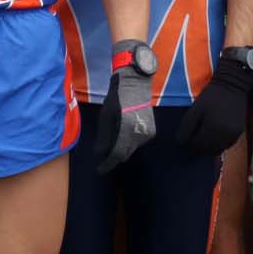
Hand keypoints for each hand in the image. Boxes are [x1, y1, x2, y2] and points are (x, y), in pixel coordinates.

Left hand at [95, 38, 155, 172]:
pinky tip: (123, 132)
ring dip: (121, 147)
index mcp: (127, 129)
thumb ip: (104, 137)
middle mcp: (140, 134)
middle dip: (113, 156)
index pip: (117, 154)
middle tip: (103, 157)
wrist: (136, 83)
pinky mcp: (152, 131)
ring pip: (131, 148)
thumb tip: (100, 153)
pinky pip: (137, 142)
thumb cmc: (117, 97)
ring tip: (113, 138)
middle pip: (125, 153)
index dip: (107, 164)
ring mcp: (148, 133)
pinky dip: (129, 141)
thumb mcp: (105, 116)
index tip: (100, 170)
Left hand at [178, 55, 252, 155]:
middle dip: (199, 149)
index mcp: (212, 129)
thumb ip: (187, 126)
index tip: (184, 143)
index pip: (197, 146)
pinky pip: (227, 145)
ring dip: (209, 149)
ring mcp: (233, 135)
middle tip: (191, 144)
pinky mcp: (239, 132)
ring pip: (218, 150)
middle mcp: (224, 136)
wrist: (233, 85)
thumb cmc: (212, 95)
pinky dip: (219, 145)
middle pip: (208, 150)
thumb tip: (180, 142)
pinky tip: (213, 139)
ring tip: (201, 142)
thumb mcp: (196, 108)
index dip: (189, 146)